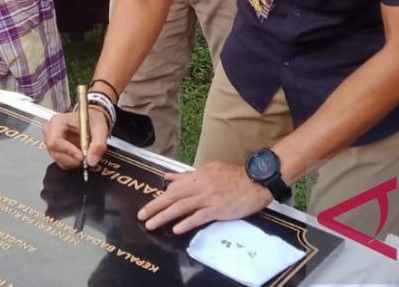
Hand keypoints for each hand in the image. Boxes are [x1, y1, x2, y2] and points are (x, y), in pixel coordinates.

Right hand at [42, 105, 109, 170]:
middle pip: (54, 152)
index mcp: (58, 122)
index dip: (67, 151)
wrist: (92, 120)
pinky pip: (61, 162)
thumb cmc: (92, 120)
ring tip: (85, 154)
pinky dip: (72, 162)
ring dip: (73, 161)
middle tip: (85, 158)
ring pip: (58, 159)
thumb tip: (91, 160)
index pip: (55, 141)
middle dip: (71, 159)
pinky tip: (80, 155)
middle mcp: (51, 131)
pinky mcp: (55, 150)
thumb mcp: (100, 128)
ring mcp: (51, 141)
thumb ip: (98, 144)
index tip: (81, 156)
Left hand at [137, 162, 272, 234]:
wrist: (256, 181)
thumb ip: (188, 175)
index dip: (160, 196)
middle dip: (155, 206)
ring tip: (152, 224)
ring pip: (182, 207)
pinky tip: (176, 229)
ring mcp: (209, 197)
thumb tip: (169, 178)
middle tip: (142, 216)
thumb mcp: (209, 169)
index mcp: (198, 175)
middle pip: (173, 197)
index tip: (148, 205)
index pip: (174, 187)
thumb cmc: (234, 176)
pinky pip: (199, 216)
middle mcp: (200, 186)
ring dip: (165, 216)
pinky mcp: (218, 209)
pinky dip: (187, 222)